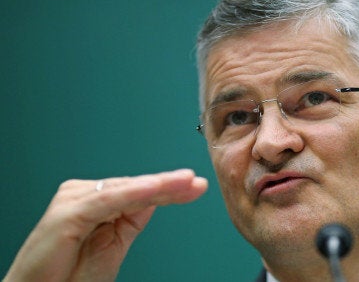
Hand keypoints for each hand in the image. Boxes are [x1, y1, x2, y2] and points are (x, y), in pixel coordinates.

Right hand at [4, 169, 207, 281]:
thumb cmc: (69, 275)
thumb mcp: (114, 243)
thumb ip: (131, 218)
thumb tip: (156, 198)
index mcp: (95, 201)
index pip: (139, 191)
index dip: (168, 188)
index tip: (195, 187)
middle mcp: (84, 195)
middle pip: (135, 187)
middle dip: (168, 185)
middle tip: (195, 182)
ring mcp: (74, 200)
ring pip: (126, 190)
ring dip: (158, 185)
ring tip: (185, 182)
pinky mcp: (67, 213)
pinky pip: (107, 200)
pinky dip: (133, 193)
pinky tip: (155, 189)